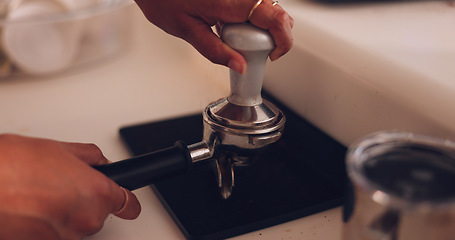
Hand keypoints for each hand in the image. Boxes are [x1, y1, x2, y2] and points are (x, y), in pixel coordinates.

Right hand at [0, 134, 140, 239]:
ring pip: (75, 224)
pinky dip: (47, 223)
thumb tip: (99, 161)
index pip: (127, 204)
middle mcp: (85, 220)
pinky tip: (30, 206)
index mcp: (96, 194)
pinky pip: (55, 233)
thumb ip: (89, 157)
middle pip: (98, 213)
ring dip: (64, 212)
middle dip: (85, 200)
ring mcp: (64, 238)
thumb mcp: (60, 149)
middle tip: (62, 184)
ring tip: (38, 193)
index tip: (130, 202)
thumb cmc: (11, 167)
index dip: (128, 201)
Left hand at [134, 0, 292, 73]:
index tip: (273, 55)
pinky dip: (250, 19)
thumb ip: (215, 51)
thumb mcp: (187, 31)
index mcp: (230, 2)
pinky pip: (254, 4)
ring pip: (267, 9)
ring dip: (260, 28)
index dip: (283, 40)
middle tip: (249, 50)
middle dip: (272, 36)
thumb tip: (240, 67)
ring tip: (233, 35)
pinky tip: (229, 25)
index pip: (275, 18)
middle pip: (277, 14)